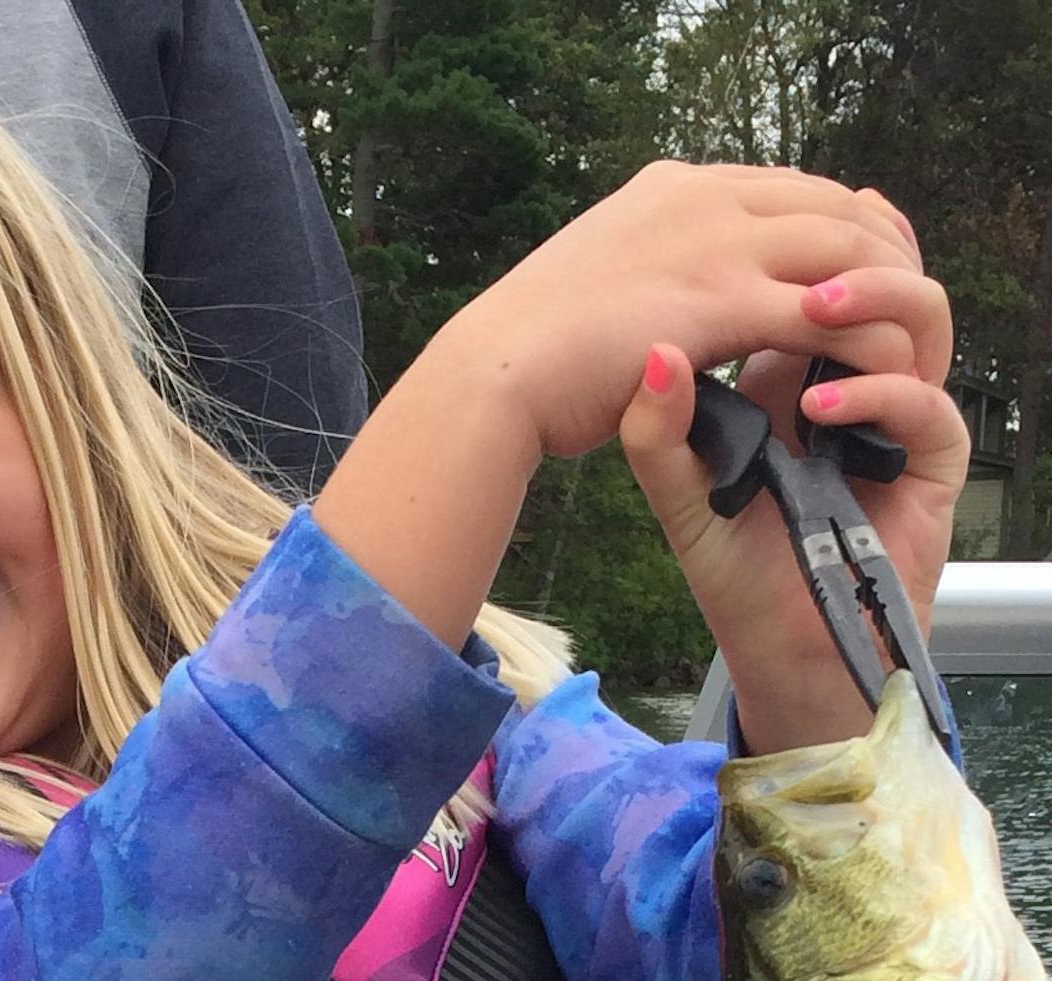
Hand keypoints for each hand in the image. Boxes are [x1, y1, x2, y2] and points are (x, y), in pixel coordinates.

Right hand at [439, 163, 923, 463]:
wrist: (491, 376)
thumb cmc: (525, 354)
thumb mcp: (594, 285)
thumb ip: (646, 275)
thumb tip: (664, 303)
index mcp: (673, 187)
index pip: (789, 188)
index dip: (838, 231)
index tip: (856, 281)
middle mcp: (704, 197)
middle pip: (836, 206)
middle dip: (881, 260)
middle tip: (898, 320)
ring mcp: (716, 243)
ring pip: (848, 249)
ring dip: (886, 299)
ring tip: (902, 352)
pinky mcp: (722, 301)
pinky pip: (829, 312)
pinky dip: (865, 342)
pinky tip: (877, 379)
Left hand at [619, 226, 966, 751]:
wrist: (782, 642)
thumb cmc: (734, 569)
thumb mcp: (682, 499)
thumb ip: (660, 435)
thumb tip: (655, 355)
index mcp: (791, 374)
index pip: (815, 282)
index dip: (797, 254)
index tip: (748, 240)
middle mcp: (853, 380)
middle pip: (881, 278)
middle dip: (844, 258)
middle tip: (788, 268)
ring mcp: (898, 412)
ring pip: (922, 319)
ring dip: (870, 303)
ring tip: (809, 313)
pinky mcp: (930, 458)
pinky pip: (927, 403)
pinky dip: (878, 393)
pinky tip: (820, 408)